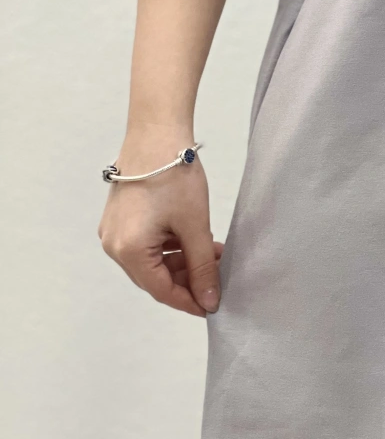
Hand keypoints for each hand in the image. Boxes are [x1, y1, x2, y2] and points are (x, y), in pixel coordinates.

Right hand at [98, 125, 223, 316]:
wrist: (157, 132)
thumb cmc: (175, 176)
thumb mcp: (195, 226)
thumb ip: (202, 267)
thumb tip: (209, 300)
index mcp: (128, 251)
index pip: (161, 290)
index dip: (189, 301)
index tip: (212, 307)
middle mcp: (114, 244)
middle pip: (154, 276)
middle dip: (187, 279)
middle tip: (217, 276)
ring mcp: (114, 229)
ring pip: (151, 259)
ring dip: (181, 261)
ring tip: (213, 254)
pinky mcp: (121, 216)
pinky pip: (146, 242)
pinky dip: (170, 245)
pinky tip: (195, 239)